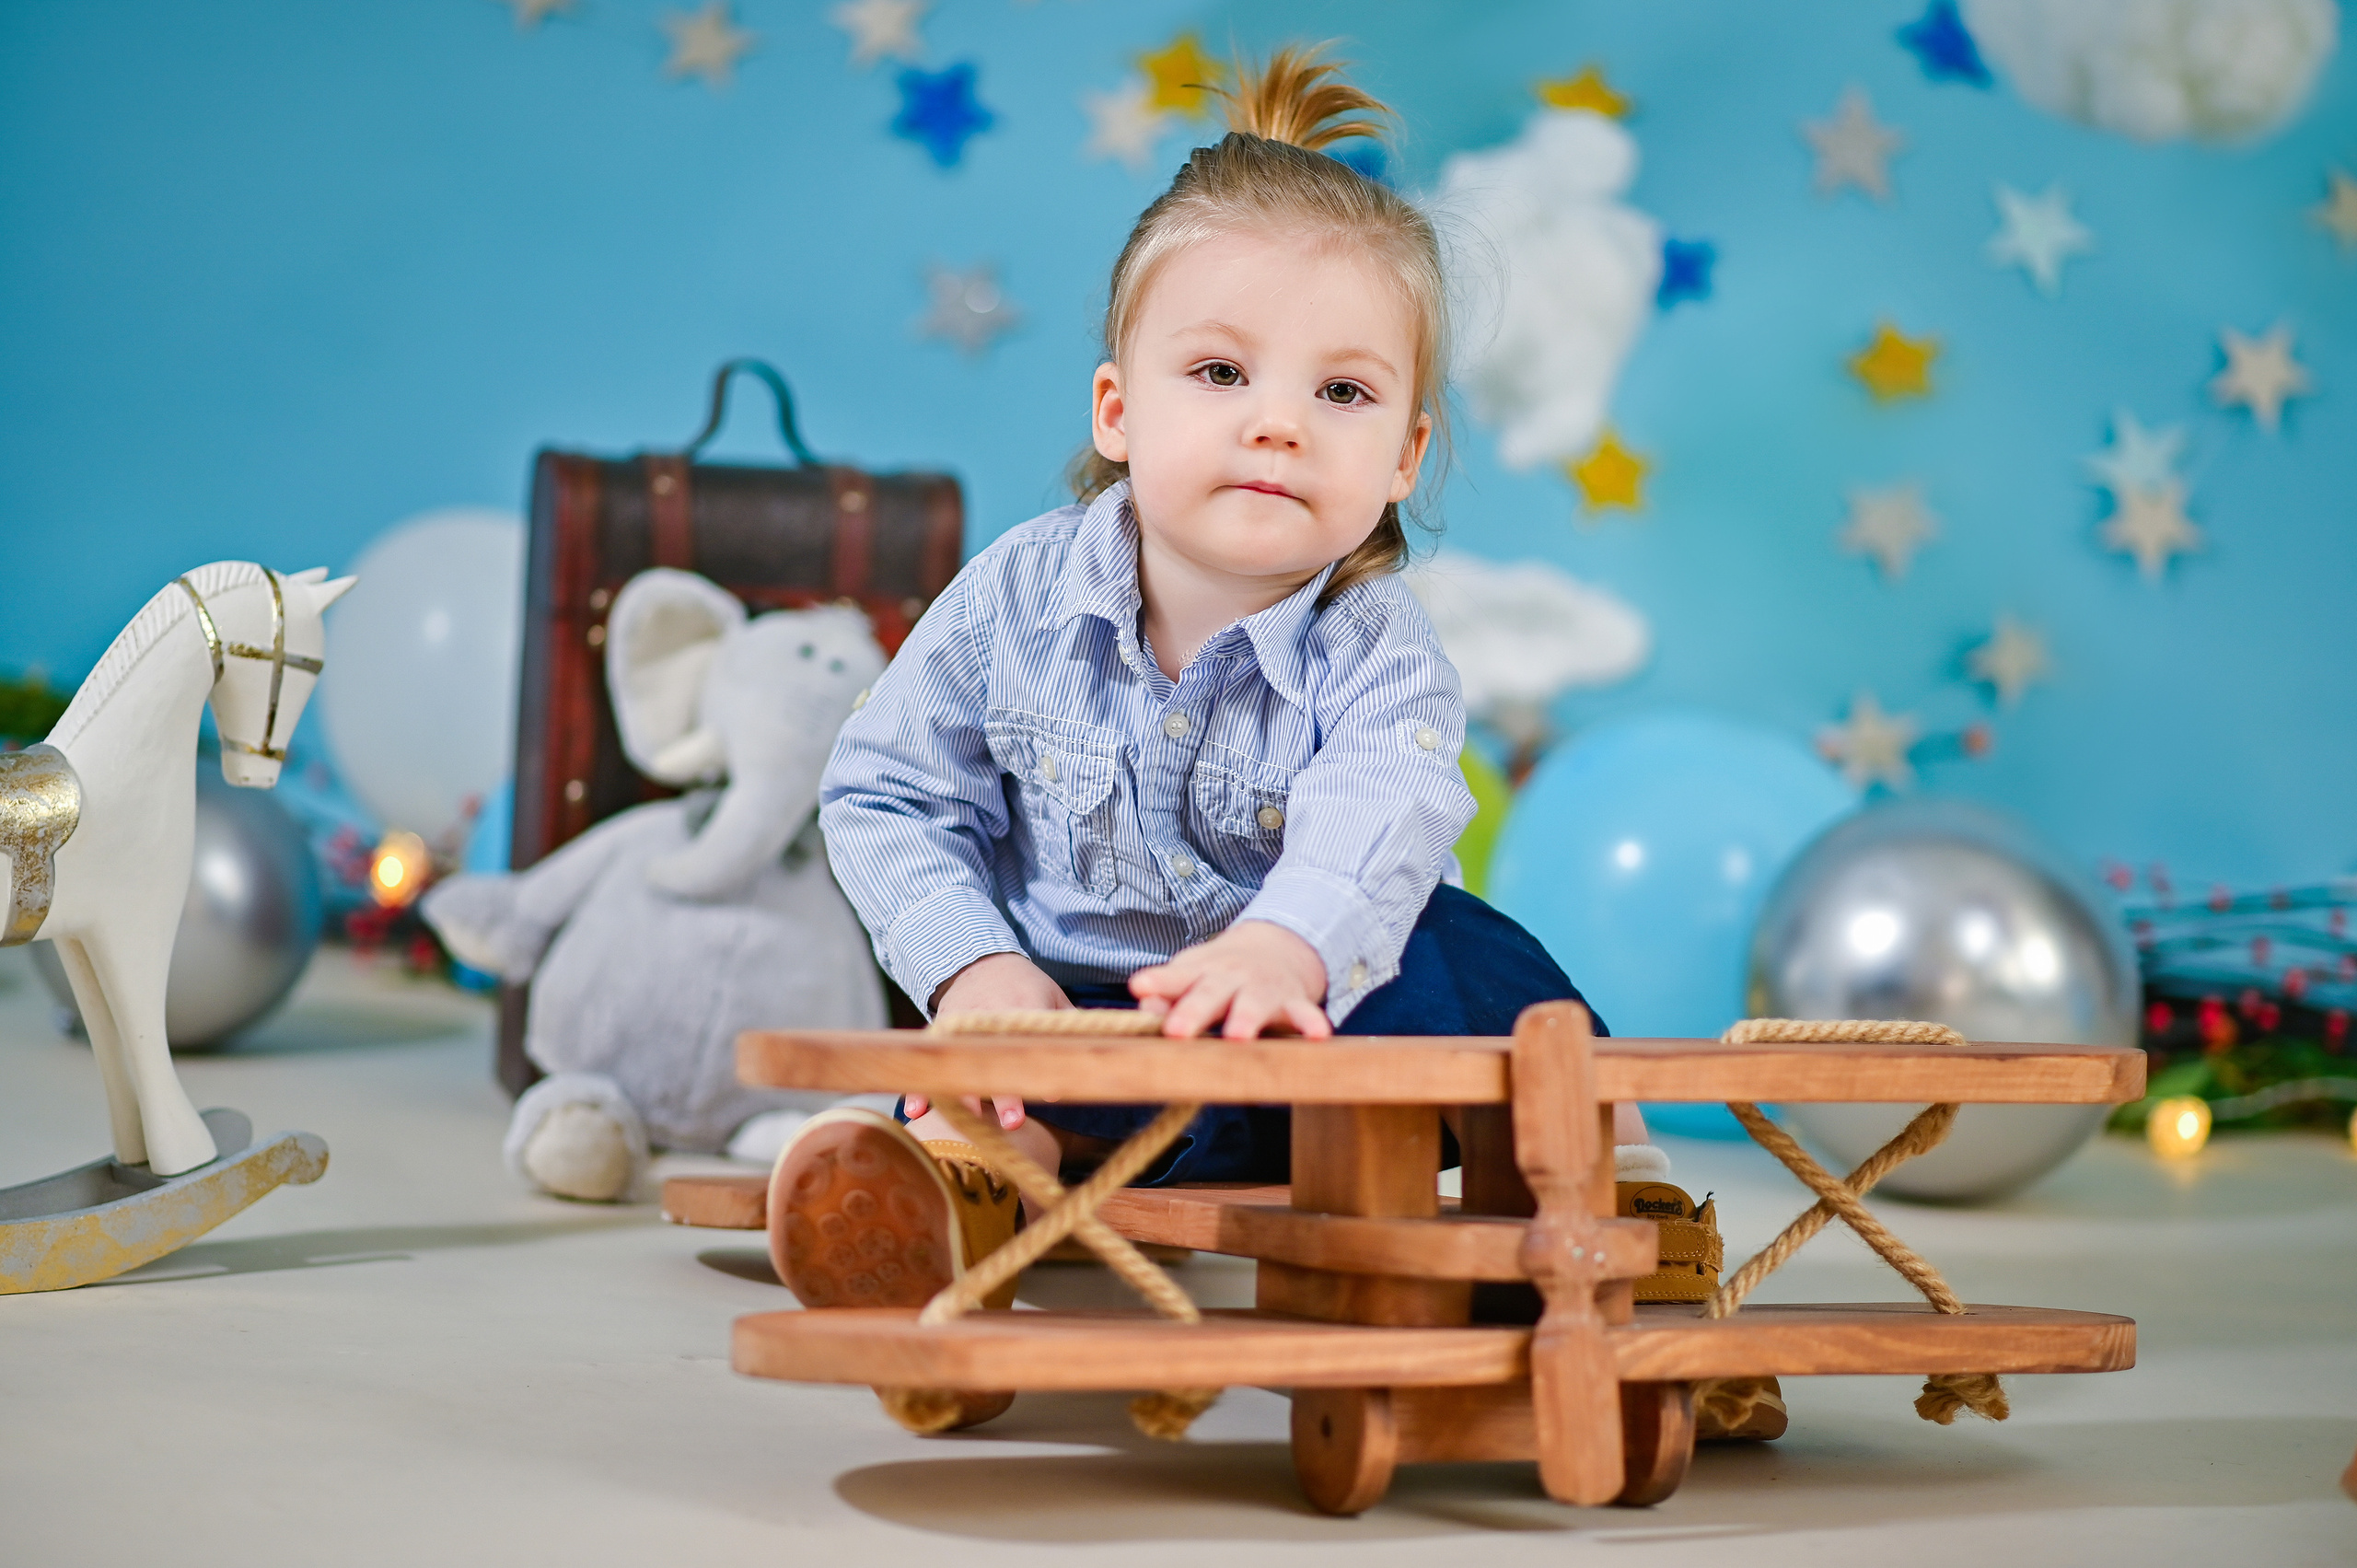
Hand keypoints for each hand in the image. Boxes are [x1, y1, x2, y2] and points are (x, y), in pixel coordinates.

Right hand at [910, 952, 1073, 1127]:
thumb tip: (1111, 1051)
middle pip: (996, 1056)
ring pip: (960, 1062)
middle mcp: (989, 1016)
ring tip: (972, 1120)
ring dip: (964, 1093)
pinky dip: (921, 1085)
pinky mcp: (940, 1033)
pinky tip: (917, 1111)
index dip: (1040, 1064)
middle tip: (1014, 1120)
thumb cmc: (1026, 985)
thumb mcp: (1054, 996)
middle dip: (1003, 1088)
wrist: (979, 961)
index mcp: (1024, 1005)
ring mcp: (961, 1026)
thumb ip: (1074, 1025)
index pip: (1032, 1037)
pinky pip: (929, 1061)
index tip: (1051, 1092)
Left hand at [1128, 920, 1330, 1039]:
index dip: (1159, 982)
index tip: (1139, 987)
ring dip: (1246, 1018)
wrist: (1277, 946)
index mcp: (1201, 972)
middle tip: (1176, 1031)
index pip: (1176, 977)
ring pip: (1254, 1003)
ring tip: (1237, 1036)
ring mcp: (1263, 988)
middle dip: (1193, 1012)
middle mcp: (1231, 978)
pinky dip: (1311, 1022)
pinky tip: (1317, 1035)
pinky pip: (1304, 1012)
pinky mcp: (1293, 1001)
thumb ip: (1168, 994)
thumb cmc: (1221, 974)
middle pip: (1210, 993)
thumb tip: (1144, 1005)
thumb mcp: (1192, 975)